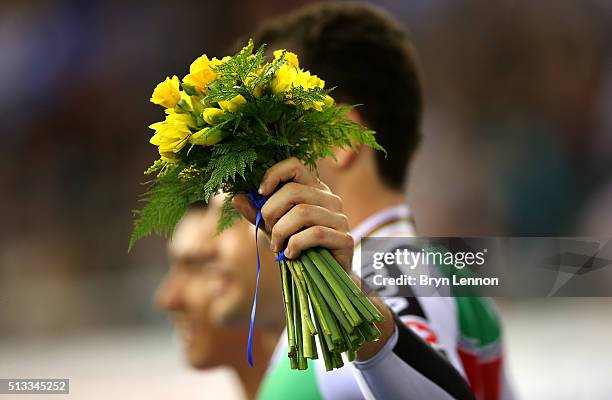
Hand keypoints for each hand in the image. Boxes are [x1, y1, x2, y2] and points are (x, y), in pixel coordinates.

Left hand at [232, 157, 353, 270]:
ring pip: (303, 212)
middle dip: (271, 212)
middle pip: (294, 191)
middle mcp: (330, 199)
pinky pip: (315, 234)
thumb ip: (257, 213)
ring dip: (281, 232)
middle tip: (267, 230)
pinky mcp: (345, 239)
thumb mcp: (274, 228)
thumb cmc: (298, 248)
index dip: (274, 174)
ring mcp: (340, 218)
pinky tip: (290, 255)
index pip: (295, 166)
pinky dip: (295, 245)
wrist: (323, 278)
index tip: (260, 193)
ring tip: (277, 246)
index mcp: (314, 189)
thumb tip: (235, 198)